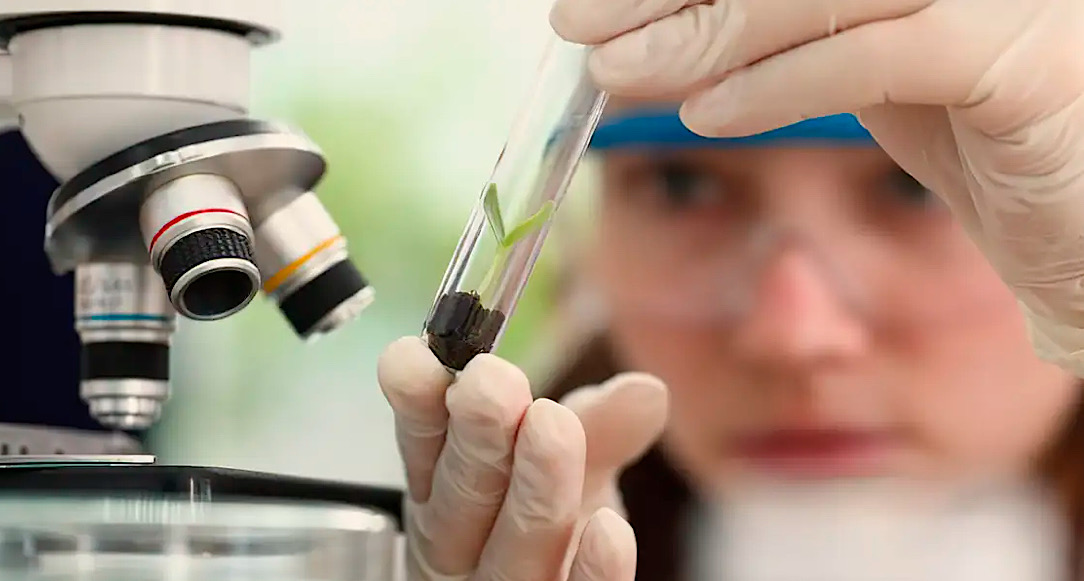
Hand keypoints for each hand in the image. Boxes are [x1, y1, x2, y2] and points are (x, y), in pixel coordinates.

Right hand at [377, 337, 668, 579]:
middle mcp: (460, 546)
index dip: (418, 404)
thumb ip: (603, 426)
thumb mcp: (577, 462)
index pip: (423, 446)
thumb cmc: (557, 517)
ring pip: (508, 553)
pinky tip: (610, 530)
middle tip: (490, 381)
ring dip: (531, 490)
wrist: (568, 575)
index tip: (416, 356)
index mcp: (445, 492)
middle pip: (459, 500)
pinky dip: (590, 573)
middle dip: (476, 438)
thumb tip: (648, 390)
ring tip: (552, 424)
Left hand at [550, 0, 1083, 374]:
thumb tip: (657, 28)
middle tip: (576, 23)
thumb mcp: (865, 59)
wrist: (1082, 220)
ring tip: (619, 70)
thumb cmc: (975, 132)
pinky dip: (780, 82)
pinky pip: (877, 55)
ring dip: (703, 33)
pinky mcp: (1022, 55)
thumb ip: (783, 30)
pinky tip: (709, 112)